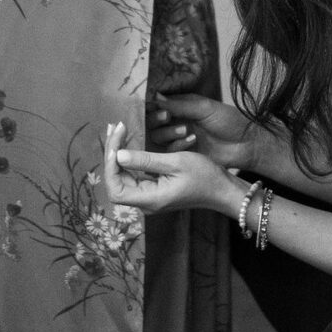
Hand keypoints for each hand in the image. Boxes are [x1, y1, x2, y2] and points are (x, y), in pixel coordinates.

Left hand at [103, 123, 239, 217]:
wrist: (222, 189)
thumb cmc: (204, 176)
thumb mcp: (176, 162)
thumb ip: (146, 160)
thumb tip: (118, 155)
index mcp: (150, 199)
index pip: (115, 188)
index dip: (110, 165)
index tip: (116, 140)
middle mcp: (146, 202)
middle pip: (116, 182)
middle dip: (111, 155)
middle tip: (114, 128)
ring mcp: (149, 197)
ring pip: (123, 178)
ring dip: (118, 155)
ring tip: (117, 131)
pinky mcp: (154, 190)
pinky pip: (134, 176)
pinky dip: (129, 159)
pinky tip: (127, 142)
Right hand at [146, 90, 259, 171]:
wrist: (246, 143)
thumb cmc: (229, 120)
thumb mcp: (204, 108)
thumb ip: (179, 105)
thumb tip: (155, 97)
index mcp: (181, 107)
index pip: (158, 106)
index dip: (153, 107)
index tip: (159, 107)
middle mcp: (176, 122)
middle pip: (152, 123)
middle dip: (157, 120)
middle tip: (167, 118)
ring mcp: (178, 140)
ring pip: (158, 138)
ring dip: (168, 133)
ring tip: (185, 130)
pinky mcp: (183, 155)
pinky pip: (169, 152)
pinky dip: (177, 146)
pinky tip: (192, 141)